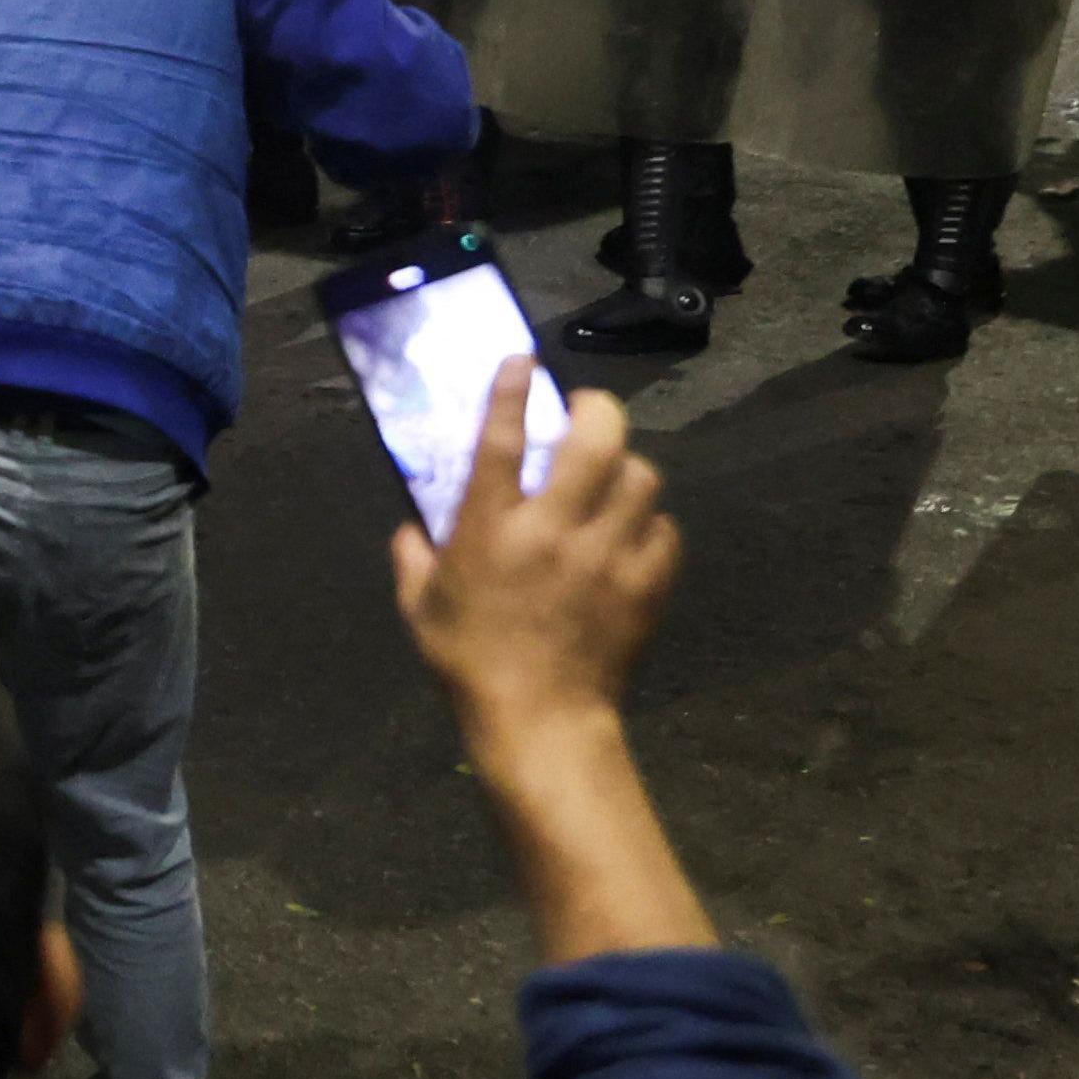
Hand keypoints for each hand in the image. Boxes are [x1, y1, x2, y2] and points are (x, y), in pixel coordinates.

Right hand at [394, 360, 675, 752]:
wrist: (540, 719)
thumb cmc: (469, 661)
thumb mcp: (419, 606)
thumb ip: (412, 556)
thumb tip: (413, 527)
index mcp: (489, 529)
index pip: (502, 438)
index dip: (511, 390)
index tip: (521, 359)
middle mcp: (552, 530)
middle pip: (595, 440)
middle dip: (597, 411)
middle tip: (587, 413)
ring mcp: (605, 556)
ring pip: (641, 478)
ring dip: (626, 469)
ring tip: (613, 478)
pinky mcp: (645, 585)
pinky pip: (665, 531)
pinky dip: (651, 524)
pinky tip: (633, 534)